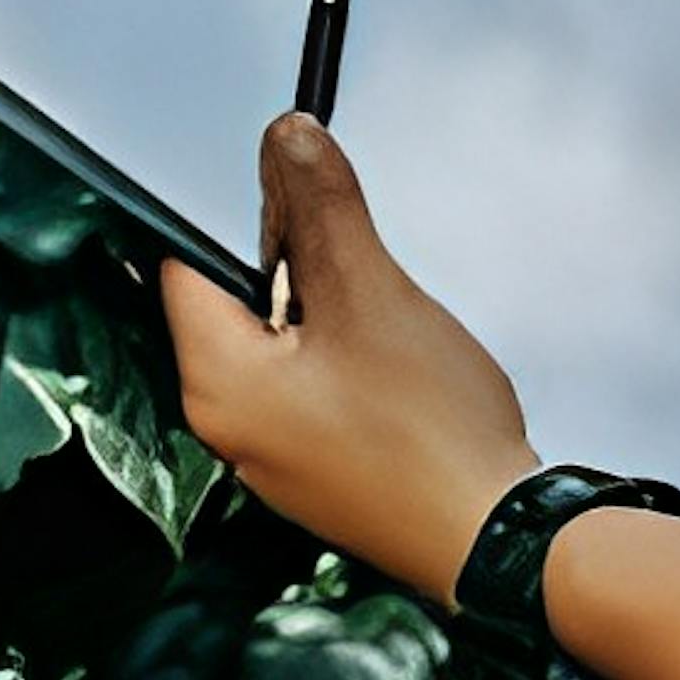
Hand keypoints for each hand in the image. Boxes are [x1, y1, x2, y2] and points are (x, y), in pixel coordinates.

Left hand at [159, 112, 545, 606]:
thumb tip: (287, 139)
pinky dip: (339, 350)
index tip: (283, 179)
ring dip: (320, 301)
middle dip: (287, 254)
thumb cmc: (429, 430)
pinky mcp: (318, 464)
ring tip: (373, 295)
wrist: (495, 539)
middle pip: (232, 301)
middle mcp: (227, 425)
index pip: (184, 265)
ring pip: (277, 340)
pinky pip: (307, 383)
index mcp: (216, 385)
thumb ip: (322, 207)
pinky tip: (387, 349)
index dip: (232, 208)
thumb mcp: (371, 292)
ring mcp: (273, 453)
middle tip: (343, 233)